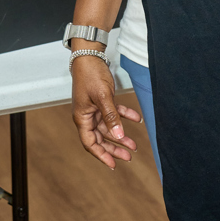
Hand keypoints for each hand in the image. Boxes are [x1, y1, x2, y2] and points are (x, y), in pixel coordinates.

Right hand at [71, 55, 141, 170]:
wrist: (89, 56)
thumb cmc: (90, 75)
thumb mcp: (102, 97)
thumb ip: (111, 117)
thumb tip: (117, 136)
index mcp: (82, 118)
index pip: (90, 143)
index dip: (101, 155)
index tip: (113, 164)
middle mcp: (87, 116)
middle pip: (100, 139)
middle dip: (114, 149)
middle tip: (128, 157)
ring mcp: (94, 109)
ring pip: (108, 128)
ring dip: (120, 135)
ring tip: (134, 144)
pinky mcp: (102, 101)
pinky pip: (114, 113)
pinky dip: (124, 116)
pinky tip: (136, 118)